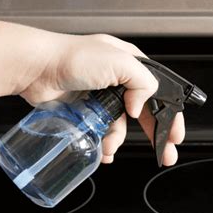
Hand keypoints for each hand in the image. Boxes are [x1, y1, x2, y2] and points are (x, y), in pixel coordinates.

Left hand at [22, 33, 184, 166]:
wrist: (37, 69)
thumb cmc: (72, 57)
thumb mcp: (119, 62)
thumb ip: (142, 82)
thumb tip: (141, 107)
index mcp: (131, 65)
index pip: (159, 93)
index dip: (170, 116)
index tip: (175, 135)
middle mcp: (118, 81)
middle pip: (145, 113)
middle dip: (156, 136)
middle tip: (165, 154)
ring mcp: (101, 97)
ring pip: (121, 127)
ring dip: (118, 141)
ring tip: (110, 148)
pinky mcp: (86, 110)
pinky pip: (102, 131)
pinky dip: (103, 143)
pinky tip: (102, 149)